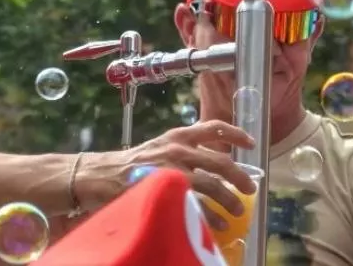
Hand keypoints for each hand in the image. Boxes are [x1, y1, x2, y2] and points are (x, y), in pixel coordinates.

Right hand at [76, 120, 256, 229]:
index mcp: (178, 135)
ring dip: (230, 201)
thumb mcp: (160, 147)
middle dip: (240, 177)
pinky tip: (219, 224)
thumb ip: (184, 151)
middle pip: (221, 162)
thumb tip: (214, 165)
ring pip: (213, 186)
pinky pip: (198, 205)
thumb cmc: (132, 164)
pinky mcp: (167, 191)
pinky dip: (213, 216)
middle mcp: (178, 149)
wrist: (101, 175)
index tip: (251, 143)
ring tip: (237, 212)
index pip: (214, 128)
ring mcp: (174, 170)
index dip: (236, 134)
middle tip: (249, 189)